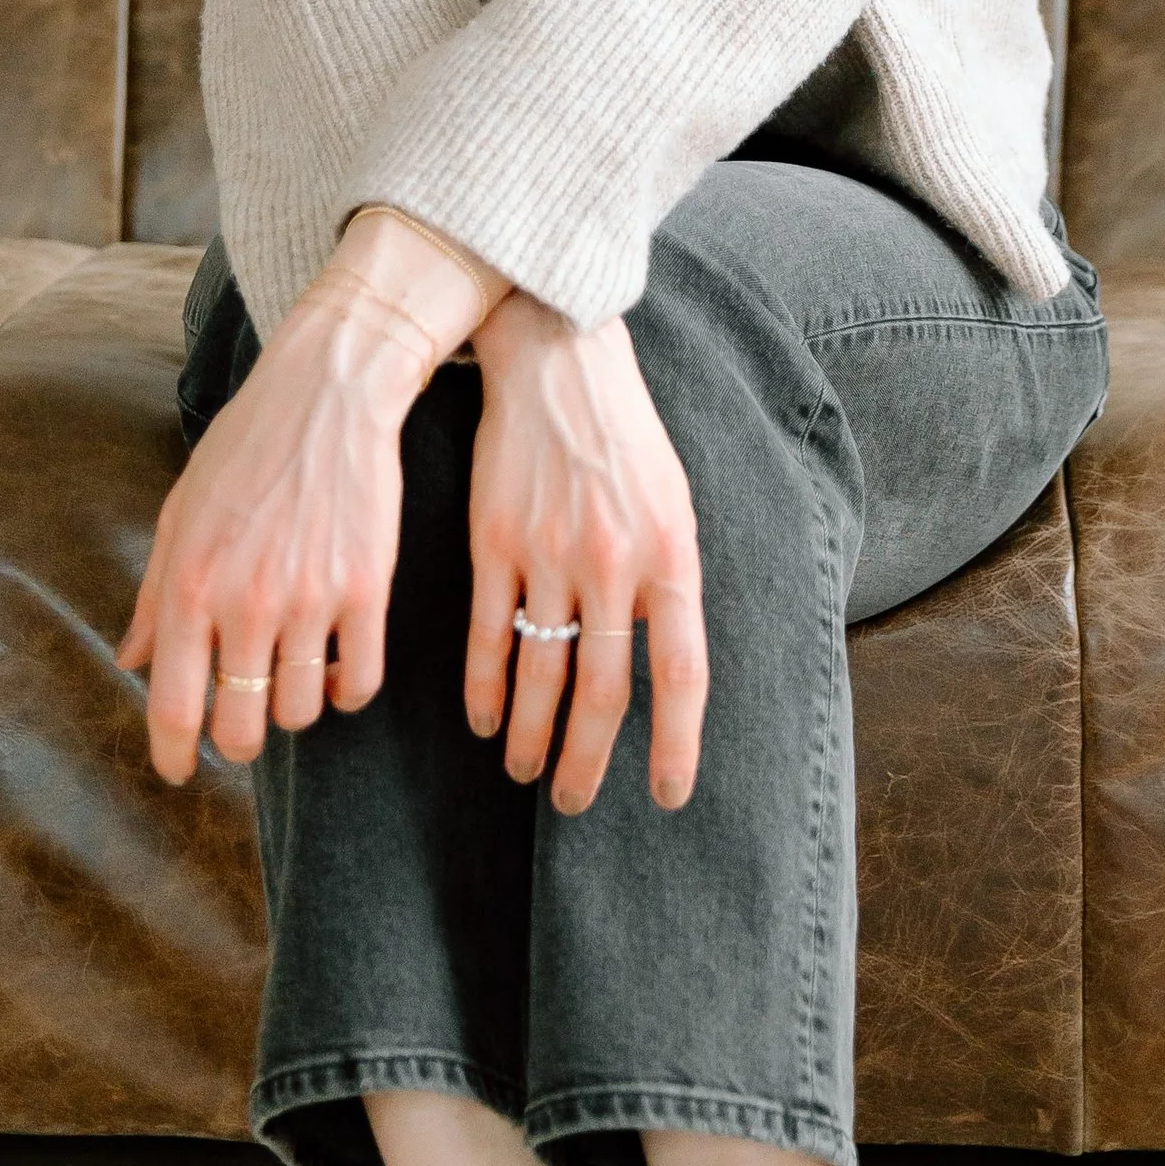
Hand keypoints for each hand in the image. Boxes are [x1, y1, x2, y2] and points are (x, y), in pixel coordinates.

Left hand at [118, 208, 501, 783]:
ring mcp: (310, 599)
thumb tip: (131, 661)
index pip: (174, 704)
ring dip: (295, 708)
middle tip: (243, 725)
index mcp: (191, 584)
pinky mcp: (367, 590)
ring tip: (292, 676)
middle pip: (242, 727)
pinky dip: (348, 691)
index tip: (177, 772)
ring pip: (303, 710)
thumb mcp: (181, 514)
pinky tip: (339, 668)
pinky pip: (360, 682)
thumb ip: (156, 594)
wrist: (328, 393)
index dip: (173, 754)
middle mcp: (247, 601)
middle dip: (239, 741)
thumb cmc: (246, 448)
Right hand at [464, 296, 707, 814]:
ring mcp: (549, 554)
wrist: (559, 362)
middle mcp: (612, 563)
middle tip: (575, 802)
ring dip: (531, 734)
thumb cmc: (626, 440)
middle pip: (603, 689)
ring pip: (540, 671)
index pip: (681, 673)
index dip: (676, 742)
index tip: (668, 795)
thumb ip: (668, 584)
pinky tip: (483, 719)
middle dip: (588, 760)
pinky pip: (489, 633)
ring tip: (524, 772)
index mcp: (670, 556)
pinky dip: (484, 686)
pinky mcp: (494, 542)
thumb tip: (659, 662)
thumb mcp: (673, 506)